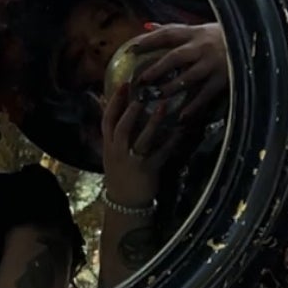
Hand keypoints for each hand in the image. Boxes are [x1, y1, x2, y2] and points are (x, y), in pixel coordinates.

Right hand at [99, 81, 184, 205]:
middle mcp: (118, 151)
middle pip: (122, 127)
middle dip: (131, 109)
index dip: (114, 102)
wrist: (124, 203)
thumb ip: (112, 134)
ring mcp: (133, 161)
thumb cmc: (119, 174)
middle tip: (143, 92)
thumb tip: (110, 110)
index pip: (107, 120)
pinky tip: (180, 131)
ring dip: (153, 122)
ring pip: (141, 139)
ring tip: (163, 106)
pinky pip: (161, 154)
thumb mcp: (110, 154)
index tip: (123, 85)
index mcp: (108, 145)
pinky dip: (170, 142)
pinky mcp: (148, 170)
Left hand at [129, 22, 226, 120]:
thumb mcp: (199, 28)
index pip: (168, 34)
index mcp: (195, 33)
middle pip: (176, 57)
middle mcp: (203, 47)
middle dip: (157, 68)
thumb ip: (174, 29)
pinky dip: (193, 106)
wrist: (253, 43)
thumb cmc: (221, 36)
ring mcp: (213, 64)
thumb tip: (146, 26)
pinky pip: (205, 95)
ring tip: (156, 96)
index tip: (132, 49)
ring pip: (189, 77)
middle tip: (141, 80)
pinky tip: (181, 117)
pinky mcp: (223, 79)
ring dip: (171, 88)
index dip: (149, 41)